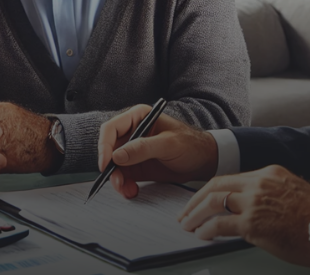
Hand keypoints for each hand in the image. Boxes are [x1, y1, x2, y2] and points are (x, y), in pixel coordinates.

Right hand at [98, 105, 218, 198]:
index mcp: (138, 117)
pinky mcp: (136, 166)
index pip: (111, 129)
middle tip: (118, 182)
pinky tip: (132, 191)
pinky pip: (123, 176)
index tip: (106, 164)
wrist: (204, 161)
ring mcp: (133, 151)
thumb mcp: (168, 144)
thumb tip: (117, 156)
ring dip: (117, 180)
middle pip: (109, 150)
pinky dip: (124, 186)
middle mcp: (132, 133)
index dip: (104, 146)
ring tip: (128, 190)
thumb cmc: (191, 144)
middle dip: (111, 168)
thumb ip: (143, 148)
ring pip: (114, 166)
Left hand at [178, 165, 309, 266]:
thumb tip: (253, 207)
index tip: (203, 199)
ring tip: (188, 224)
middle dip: (196, 199)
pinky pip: (220, 224)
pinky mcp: (253, 223)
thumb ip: (271, 194)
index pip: (232, 178)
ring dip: (196, 214)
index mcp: (270, 173)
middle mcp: (260, 182)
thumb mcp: (294, 193)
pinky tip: (202, 234)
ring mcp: (255, 201)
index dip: (213, 189)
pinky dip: (207, 229)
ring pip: (214, 201)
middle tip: (186, 211)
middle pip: (216, 185)